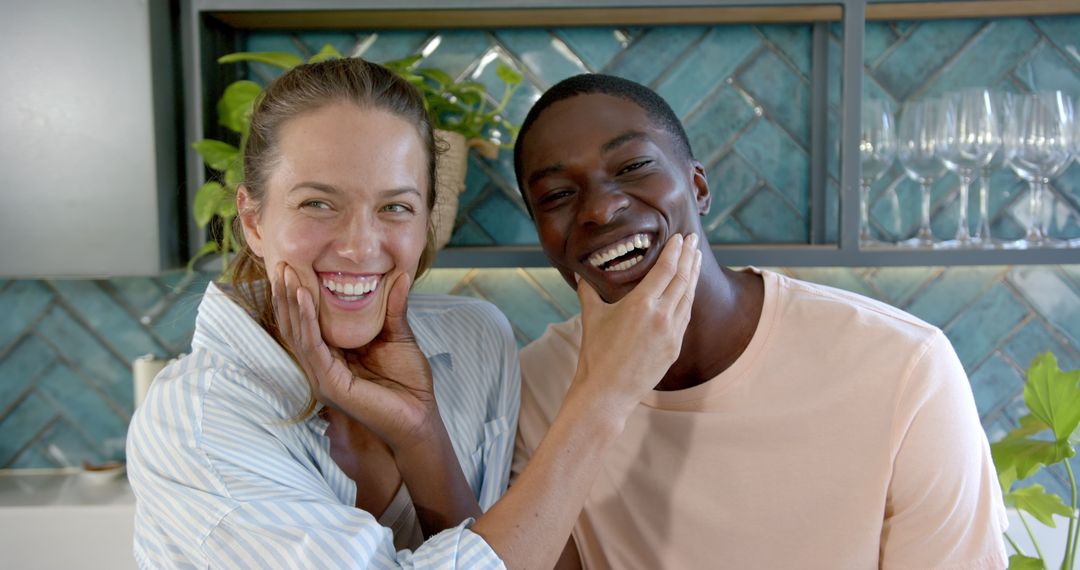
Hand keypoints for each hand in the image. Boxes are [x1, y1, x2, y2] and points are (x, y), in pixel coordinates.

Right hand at [271, 263, 441, 451]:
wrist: (420, 418)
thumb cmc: (409, 383)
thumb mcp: (398, 336)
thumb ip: (392, 308)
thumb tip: (400, 274)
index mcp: (332, 358)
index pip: (305, 324)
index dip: (297, 296)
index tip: (293, 266)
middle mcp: (321, 368)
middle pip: (294, 326)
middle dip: (286, 294)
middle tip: (282, 263)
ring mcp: (322, 377)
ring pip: (297, 333)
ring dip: (291, 301)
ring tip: (287, 274)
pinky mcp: (330, 384)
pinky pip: (312, 346)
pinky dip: (307, 319)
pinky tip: (304, 296)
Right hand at [572, 233, 701, 414]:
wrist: (608, 391)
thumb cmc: (596, 354)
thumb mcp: (591, 318)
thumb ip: (588, 293)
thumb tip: (580, 276)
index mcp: (641, 304)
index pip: (665, 269)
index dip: (675, 251)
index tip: (680, 238)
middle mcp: (661, 315)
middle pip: (682, 279)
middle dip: (689, 257)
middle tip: (693, 240)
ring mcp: (671, 333)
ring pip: (688, 297)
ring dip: (693, 276)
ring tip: (696, 260)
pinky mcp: (675, 348)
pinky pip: (685, 316)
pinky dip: (688, 298)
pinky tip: (688, 290)